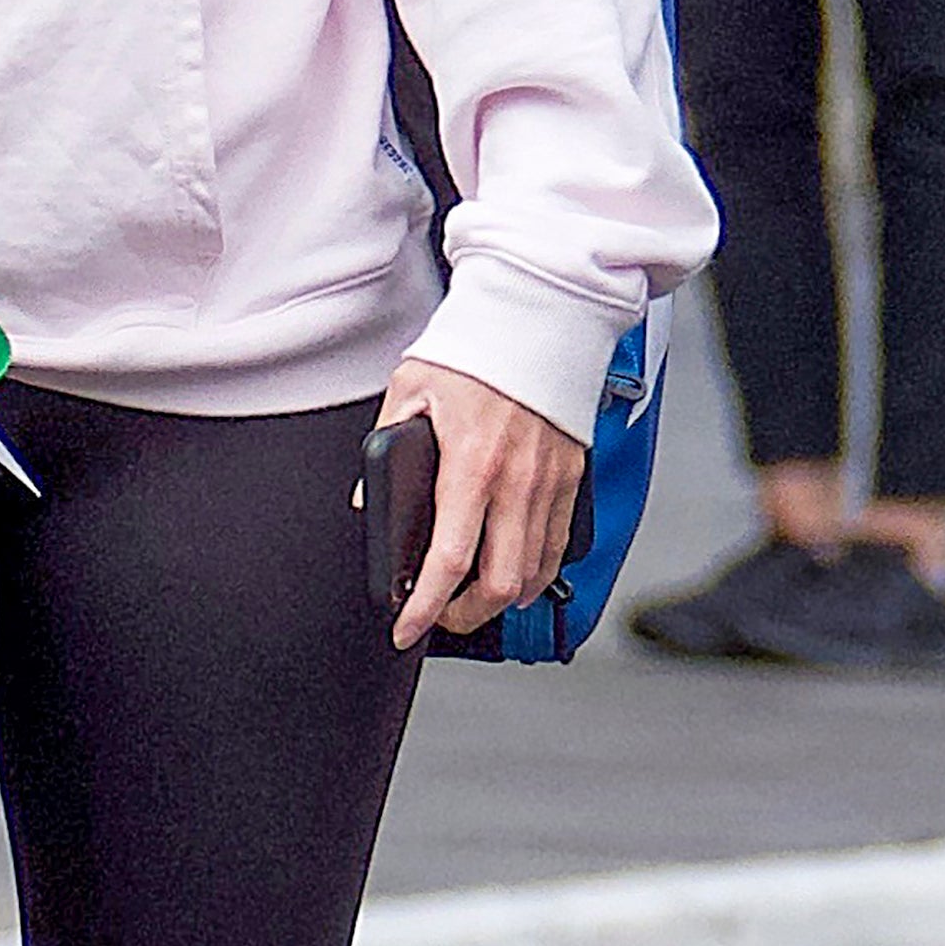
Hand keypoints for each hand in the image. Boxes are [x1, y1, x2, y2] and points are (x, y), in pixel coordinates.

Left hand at [372, 358, 584, 645]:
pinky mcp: (572, 478)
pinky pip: (559, 546)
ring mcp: (550, 483)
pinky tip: (512, 571)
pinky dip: (535, 572)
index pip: (450, 561)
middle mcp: (518, 482)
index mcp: (472, 464)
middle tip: (438, 615)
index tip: (406, 629)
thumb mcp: (410, 388)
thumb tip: (371, 500)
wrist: (540, 316)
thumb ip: (386, 446)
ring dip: (501, 600)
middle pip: (500, 584)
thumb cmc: (477, 348)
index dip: (425, 607)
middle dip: (466, 616)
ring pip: (535, 573)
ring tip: (471, 600)